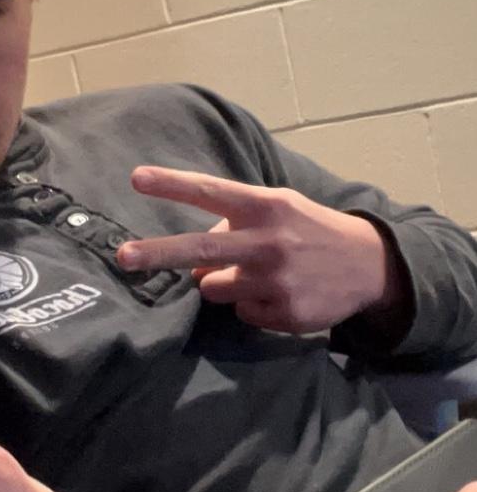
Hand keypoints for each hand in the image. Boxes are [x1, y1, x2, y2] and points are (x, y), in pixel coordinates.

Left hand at [117, 166, 406, 334]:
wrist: (370, 265)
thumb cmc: (306, 229)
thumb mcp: (277, 209)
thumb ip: (234, 222)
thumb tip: (194, 265)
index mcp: (265, 206)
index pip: (210, 191)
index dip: (172, 184)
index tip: (136, 178)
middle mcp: (269, 241)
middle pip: (201, 250)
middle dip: (158, 253)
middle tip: (122, 256)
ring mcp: (276, 280)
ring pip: (212, 287)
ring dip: (221, 282)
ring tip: (257, 272)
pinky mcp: (285, 313)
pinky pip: (240, 312)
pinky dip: (250, 304)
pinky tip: (279, 292)